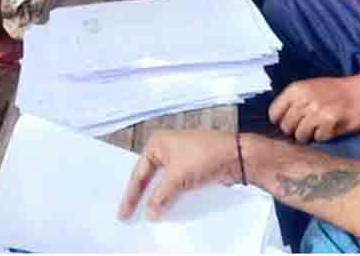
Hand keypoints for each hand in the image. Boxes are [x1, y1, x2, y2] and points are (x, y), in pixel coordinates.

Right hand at [119, 130, 241, 220]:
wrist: (235, 156)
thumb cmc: (206, 154)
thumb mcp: (178, 176)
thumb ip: (161, 195)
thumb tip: (150, 212)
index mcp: (157, 143)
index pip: (139, 173)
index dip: (131, 194)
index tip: (124, 212)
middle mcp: (165, 149)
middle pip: (148, 178)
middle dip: (141, 196)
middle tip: (130, 215)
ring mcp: (177, 159)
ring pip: (161, 184)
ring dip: (157, 199)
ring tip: (147, 216)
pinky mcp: (189, 170)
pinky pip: (174, 187)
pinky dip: (169, 198)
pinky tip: (166, 210)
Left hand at [268, 76, 359, 143]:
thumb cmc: (335, 91)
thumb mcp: (309, 88)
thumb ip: (293, 101)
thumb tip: (279, 119)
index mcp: (296, 89)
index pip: (274, 112)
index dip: (280, 120)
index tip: (287, 123)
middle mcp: (303, 99)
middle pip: (286, 127)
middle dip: (295, 130)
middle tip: (307, 126)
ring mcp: (316, 111)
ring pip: (300, 135)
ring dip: (309, 135)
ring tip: (318, 127)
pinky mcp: (328, 122)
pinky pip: (318, 138)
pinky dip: (324, 136)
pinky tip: (330, 127)